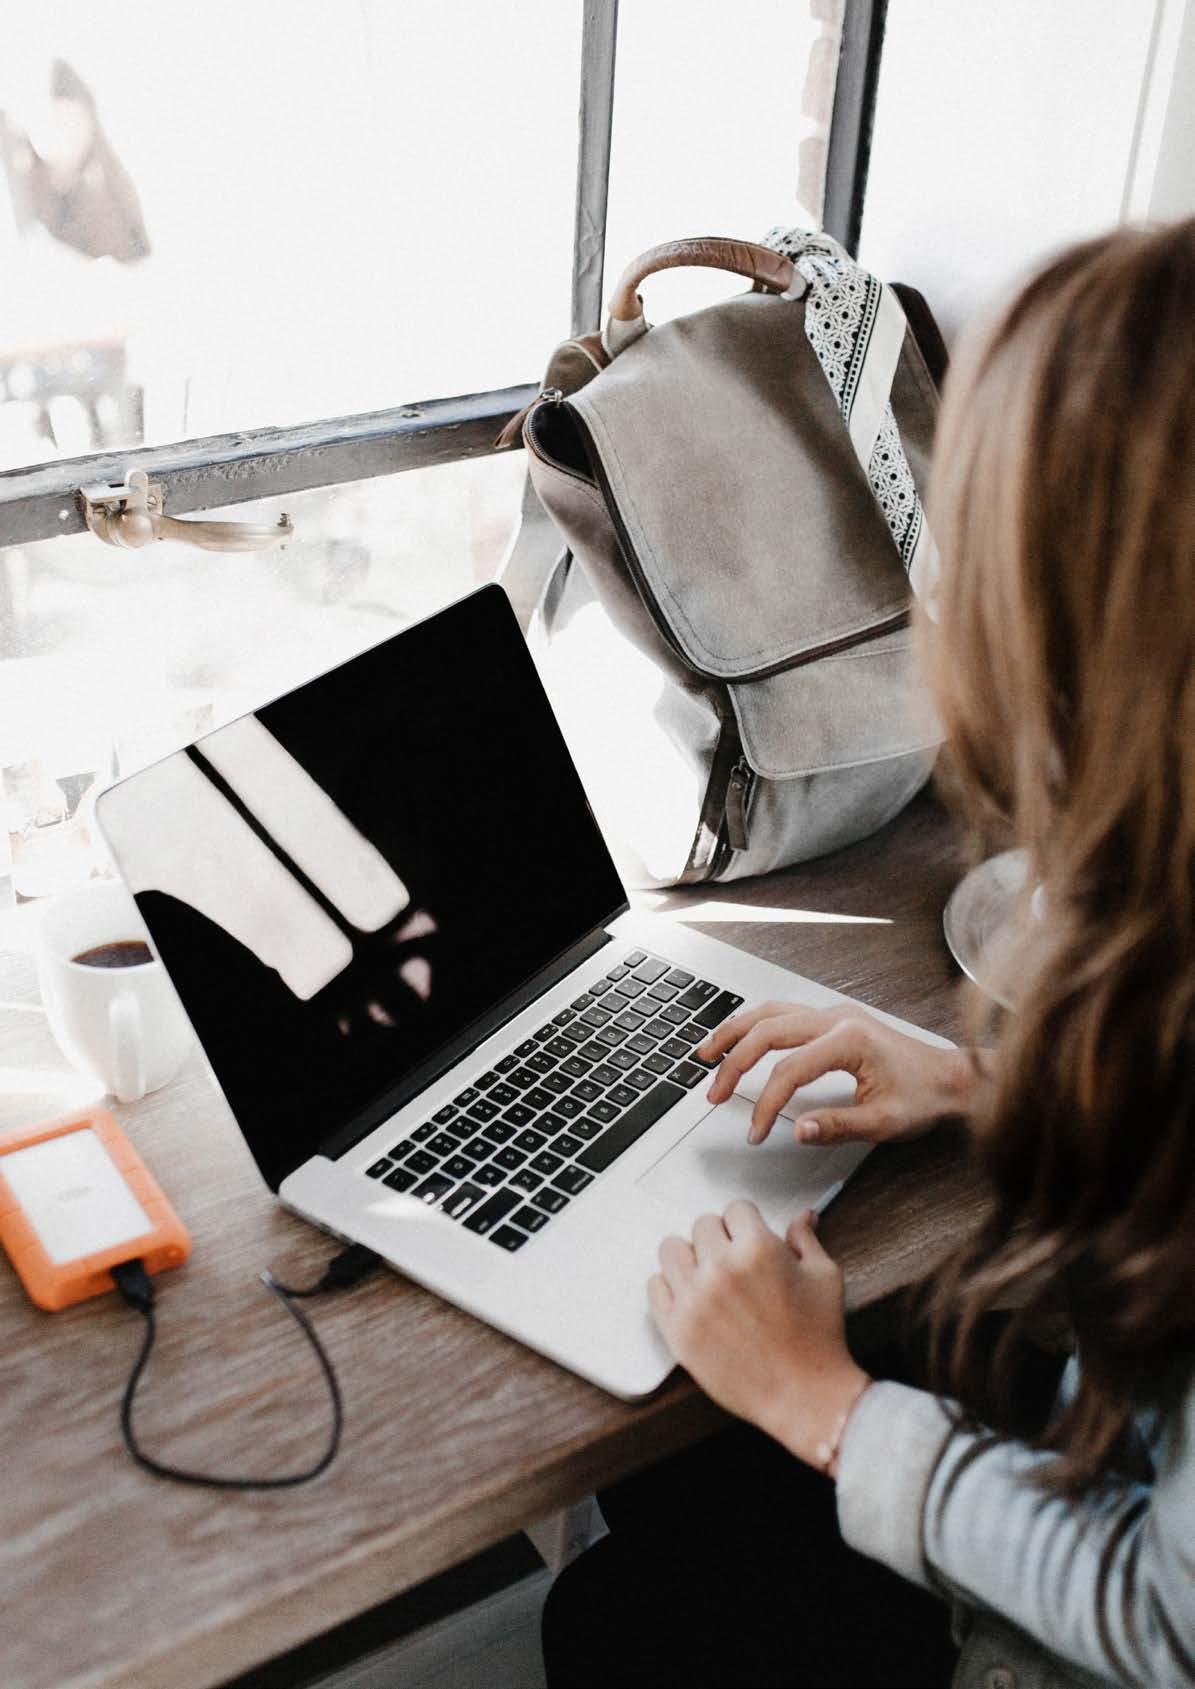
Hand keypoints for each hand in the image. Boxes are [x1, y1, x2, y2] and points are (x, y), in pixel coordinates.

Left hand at [648, 1201, 869, 1470]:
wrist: (804, 1396)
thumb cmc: (819, 1339)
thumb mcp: (824, 1277)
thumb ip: (805, 1240)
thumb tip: (802, 1216)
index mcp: (757, 1249)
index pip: (735, 1209)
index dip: (747, 1224)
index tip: (750, 1238)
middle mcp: (720, 1269)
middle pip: (702, 1225)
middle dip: (721, 1238)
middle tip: (734, 1261)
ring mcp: (694, 1299)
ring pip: (671, 1249)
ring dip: (690, 1257)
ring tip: (708, 1275)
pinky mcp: (677, 1329)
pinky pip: (655, 1287)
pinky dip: (670, 1288)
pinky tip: (692, 1297)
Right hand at [698, 1001, 983, 1145]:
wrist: (952, 1078)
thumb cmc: (925, 1097)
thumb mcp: (884, 1122)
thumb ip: (838, 1126)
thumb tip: (797, 1130)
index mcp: (849, 1040)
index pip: (789, 1070)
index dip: (766, 1104)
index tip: (756, 1132)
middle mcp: (837, 1018)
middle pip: (767, 1030)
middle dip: (734, 1063)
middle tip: (714, 1094)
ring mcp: (834, 1013)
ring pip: (770, 1012)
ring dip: (735, 1032)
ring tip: (706, 1054)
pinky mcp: (833, 1018)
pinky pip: (782, 1013)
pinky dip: (754, 1025)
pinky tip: (739, 1039)